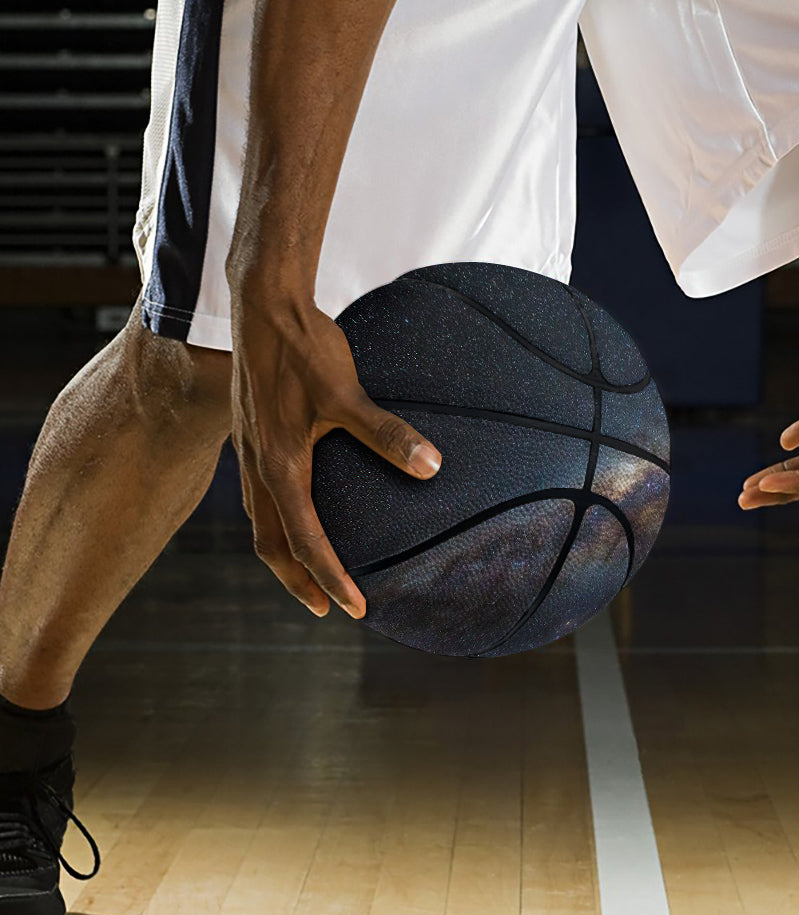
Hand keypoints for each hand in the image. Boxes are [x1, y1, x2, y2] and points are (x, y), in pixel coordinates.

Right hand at [230, 296, 440, 616]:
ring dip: (285, 555)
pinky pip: (259, 496)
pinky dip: (278, 521)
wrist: (262, 304)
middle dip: (299, 582)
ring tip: (311, 575)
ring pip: (261, 522)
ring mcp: (249, 452)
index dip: (331, 578)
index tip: (355, 610)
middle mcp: (257, 466)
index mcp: (279, 465)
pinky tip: (299, 513)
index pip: (305, 540)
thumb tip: (432, 466)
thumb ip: (386, 432)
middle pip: (272, 546)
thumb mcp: (346, 392)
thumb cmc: (304, 348)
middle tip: (330, 608)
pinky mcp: (252, 435)